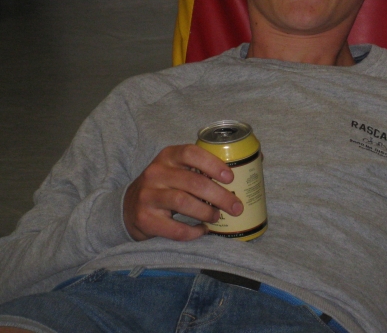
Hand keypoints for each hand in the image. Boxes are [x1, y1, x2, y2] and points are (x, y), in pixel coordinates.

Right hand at [123, 144, 242, 240]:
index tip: (230, 177)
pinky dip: (192, 232)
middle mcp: (156, 172)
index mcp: (168, 156)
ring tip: (217, 217)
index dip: (213, 164)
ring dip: (206, 212)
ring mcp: (148, 195)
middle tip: (236, 207)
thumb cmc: (166, 186)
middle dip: (220, 195)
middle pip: (193, 182)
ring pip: (183, 203)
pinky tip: (201, 231)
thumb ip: (205, 166)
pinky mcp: (145, 218)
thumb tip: (257, 160)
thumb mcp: (178, 169)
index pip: (191, 153)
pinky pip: (174, 228)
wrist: (129, 207)